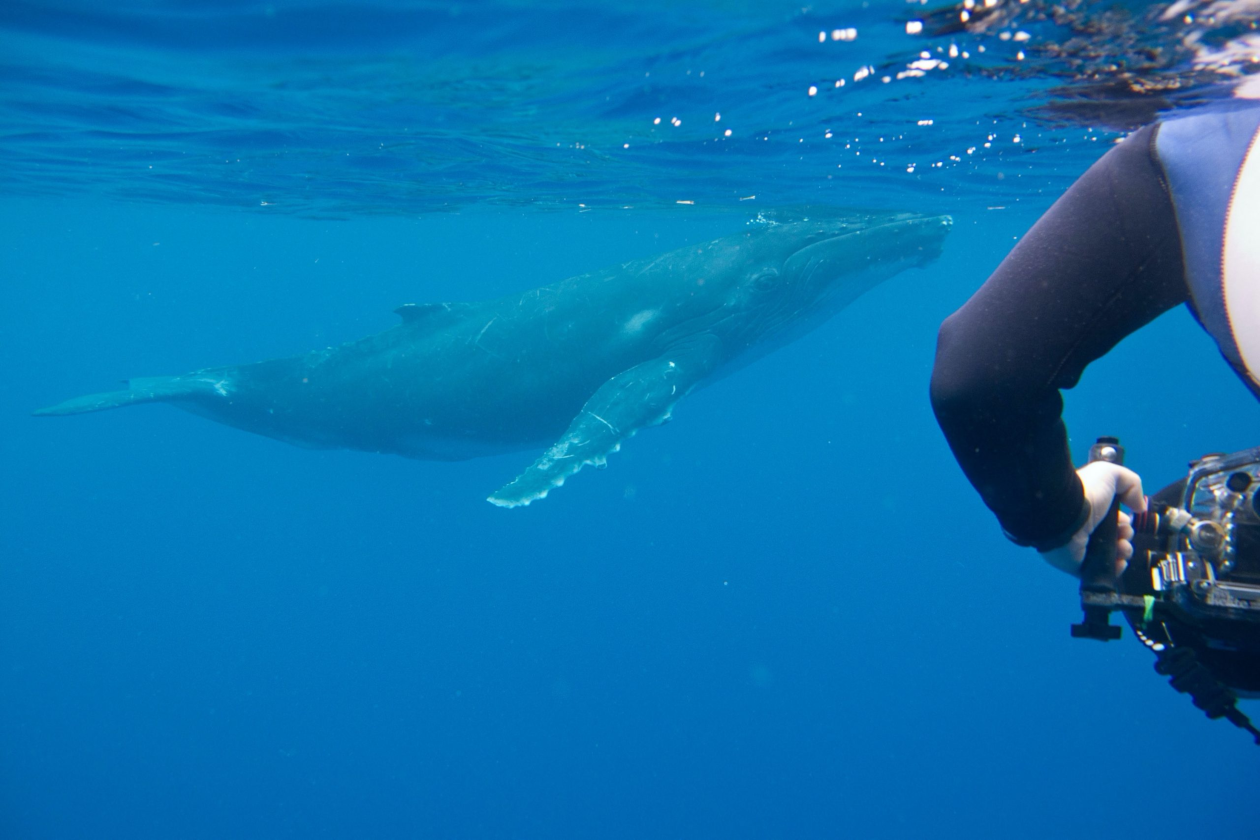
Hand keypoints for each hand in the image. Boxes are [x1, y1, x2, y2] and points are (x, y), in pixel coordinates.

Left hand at [1040, 461, 1146, 576]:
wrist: (1062, 514)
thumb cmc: (1085, 493)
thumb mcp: (1110, 475)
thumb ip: (1131, 484)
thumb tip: (1139, 507)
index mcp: (1088, 509)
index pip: (1110, 520)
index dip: (1124, 521)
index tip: (1125, 520)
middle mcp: (1083, 528)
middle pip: (1113, 537)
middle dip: (1126, 535)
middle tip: (1121, 533)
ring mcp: (1079, 548)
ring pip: (1111, 554)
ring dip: (1124, 550)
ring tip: (1121, 545)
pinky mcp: (1076, 566)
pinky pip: (1101, 571)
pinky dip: (1115, 567)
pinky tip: (1119, 560)